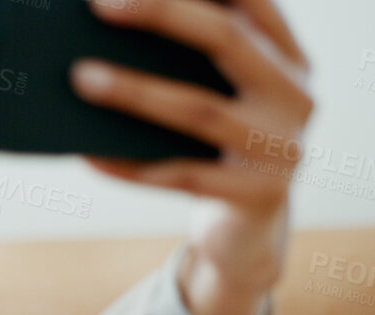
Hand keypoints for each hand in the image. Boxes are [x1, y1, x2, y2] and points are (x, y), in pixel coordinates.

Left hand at [72, 0, 311, 314]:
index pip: (253, 2)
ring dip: (134, 90)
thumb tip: (105, 31)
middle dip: (162, 13)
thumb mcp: (218, 99)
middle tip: (101, 4)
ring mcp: (282, 146)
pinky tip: (87, 152)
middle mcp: (294, 94)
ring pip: (200, 110)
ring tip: (80, 76)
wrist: (246, 232)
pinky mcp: (258, 194)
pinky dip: (130, 165)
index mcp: (287, 58)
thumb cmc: (215, 150)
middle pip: (227, 39)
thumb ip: (187, 65)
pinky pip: (182, 176)